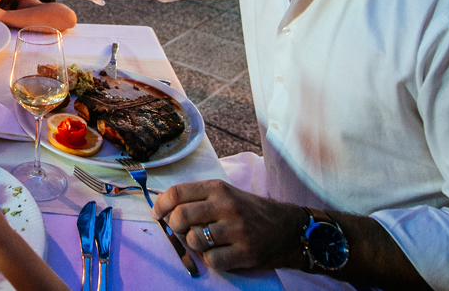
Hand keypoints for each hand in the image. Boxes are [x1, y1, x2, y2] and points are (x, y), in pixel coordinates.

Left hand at [152, 179, 305, 270]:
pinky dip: (212, 260)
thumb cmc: (251, 212)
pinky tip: (222, 254)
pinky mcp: (246, 252)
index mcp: (218, 188)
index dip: (161, 205)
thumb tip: (163, 205)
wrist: (290, 229)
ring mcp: (237, 229)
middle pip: (181, 217)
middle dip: (174, 227)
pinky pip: (212, 260)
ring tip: (208, 242)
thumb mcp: (226, 194)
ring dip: (195, 245)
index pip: (177, 193)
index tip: (158, 214)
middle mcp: (227, 205)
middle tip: (180, 231)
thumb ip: (198, 197)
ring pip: (194, 241)